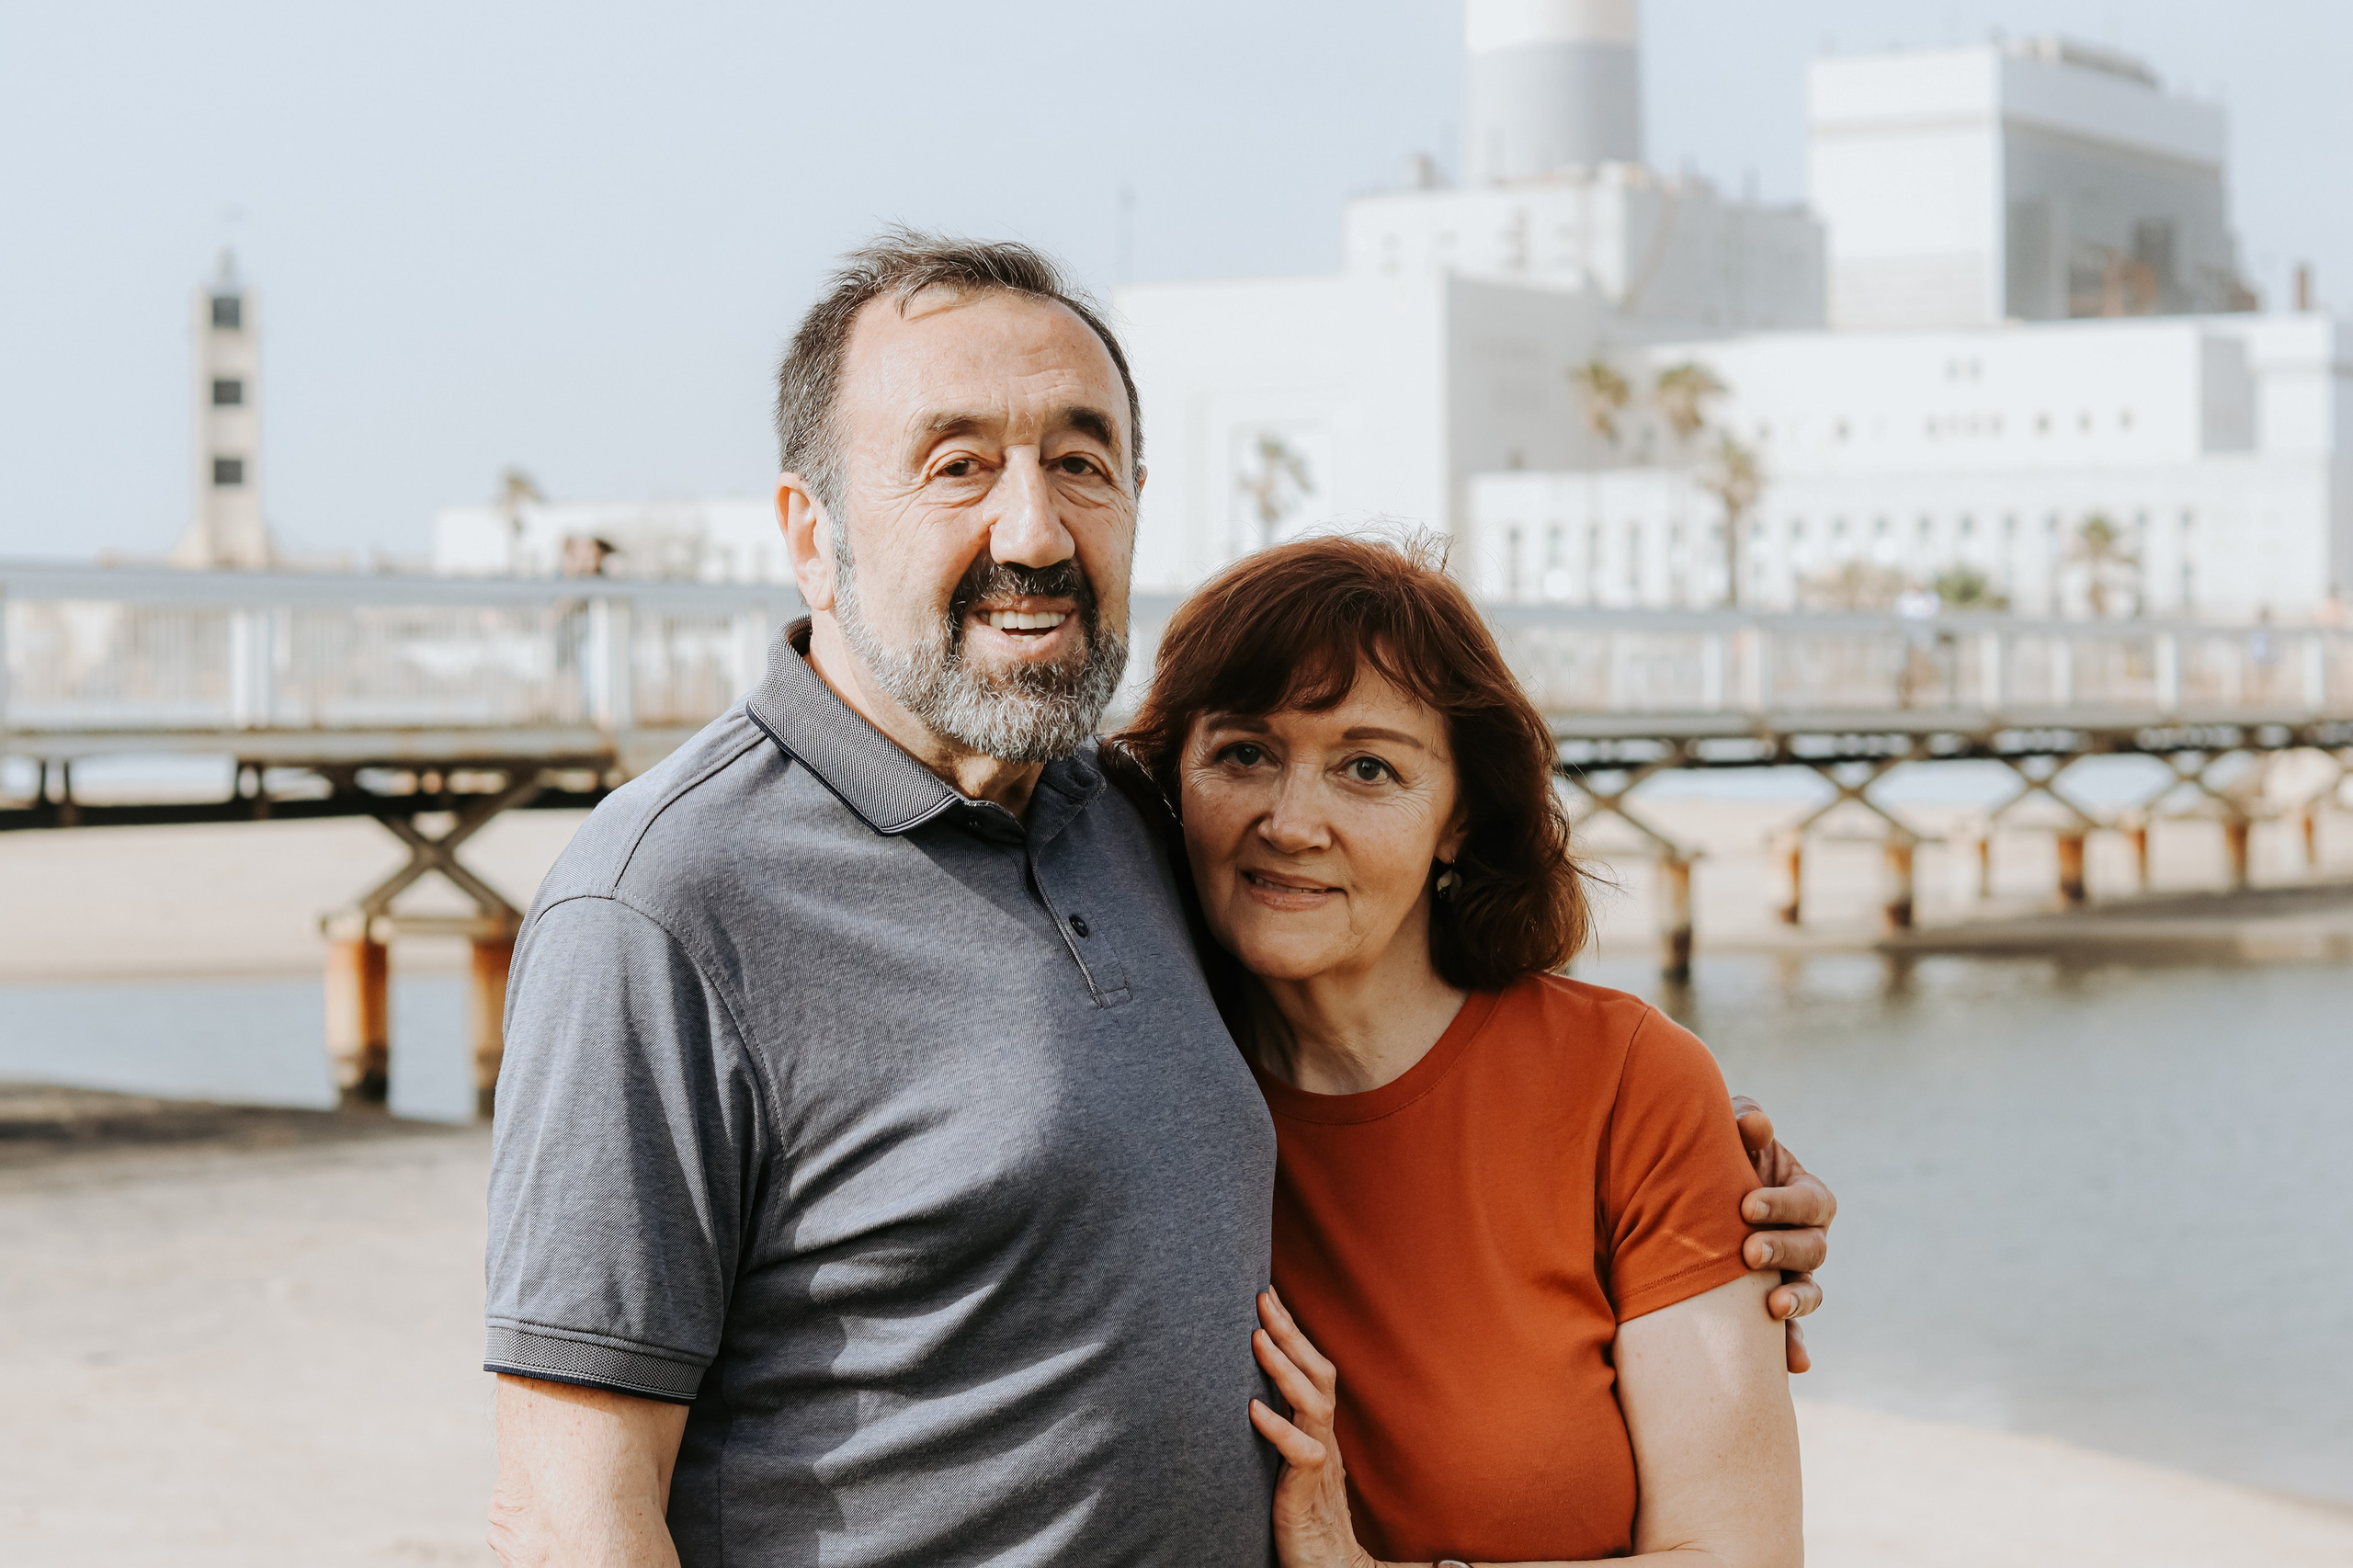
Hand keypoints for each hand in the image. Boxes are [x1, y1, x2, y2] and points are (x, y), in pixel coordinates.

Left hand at [1249, 1288, 1372, 1567]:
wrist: (1328, 1565)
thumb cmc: (1302, 1513)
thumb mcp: (1287, 1460)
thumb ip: (1279, 1425)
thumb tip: (1247, 1391)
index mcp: (1319, 1428)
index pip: (1313, 1367)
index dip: (1293, 1331)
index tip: (1269, 1293)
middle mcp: (1325, 1437)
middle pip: (1319, 1373)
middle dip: (1291, 1332)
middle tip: (1262, 1296)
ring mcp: (1322, 1462)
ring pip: (1314, 1404)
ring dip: (1284, 1368)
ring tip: (1256, 1338)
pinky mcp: (1309, 1492)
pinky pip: (1301, 1454)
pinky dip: (1277, 1429)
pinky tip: (1252, 1409)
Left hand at [1732, 1096, 1835, 1374]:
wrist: (1683, 1199)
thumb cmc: (1714, 1157)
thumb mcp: (1727, 1135)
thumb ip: (1741, 1124)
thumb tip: (1754, 1122)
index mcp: (1804, 1195)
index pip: (1812, 1202)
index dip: (1784, 1204)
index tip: (1746, 1205)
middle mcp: (1806, 1238)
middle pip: (1814, 1249)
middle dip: (1783, 1250)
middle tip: (1748, 1252)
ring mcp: (1791, 1276)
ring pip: (1810, 1291)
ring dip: (1796, 1299)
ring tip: (1772, 1304)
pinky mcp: (1770, 1307)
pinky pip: (1789, 1332)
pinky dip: (1793, 1348)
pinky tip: (1794, 1365)